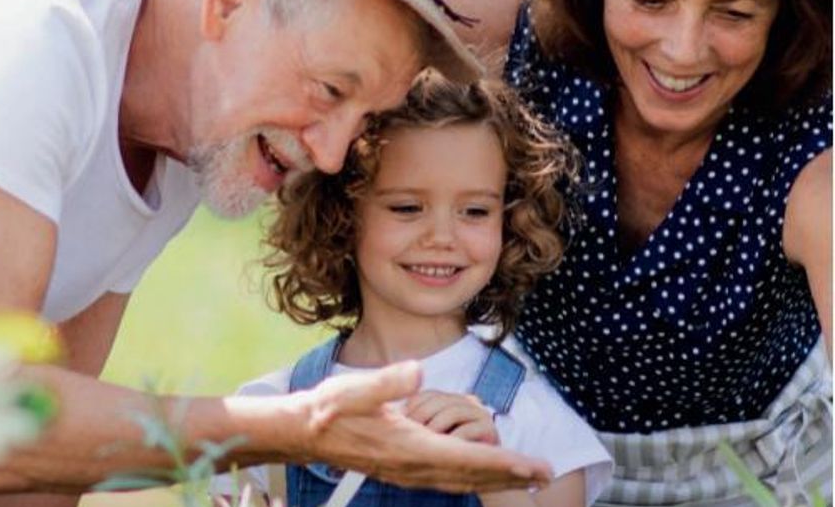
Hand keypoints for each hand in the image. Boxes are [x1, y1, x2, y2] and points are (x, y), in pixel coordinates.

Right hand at [298, 362, 549, 493]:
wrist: (303, 432)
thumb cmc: (328, 408)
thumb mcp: (354, 389)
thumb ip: (387, 382)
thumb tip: (419, 371)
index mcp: (408, 446)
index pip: (467, 457)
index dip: (505, 463)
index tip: (536, 466)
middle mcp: (412, 466)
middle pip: (472, 476)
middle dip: (512, 476)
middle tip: (548, 476)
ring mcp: (407, 471)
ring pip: (461, 481)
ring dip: (496, 479)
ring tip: (527, 478)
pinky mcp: (402, 469)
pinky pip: (447, 479)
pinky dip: (473, 478)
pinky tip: (482, 473)